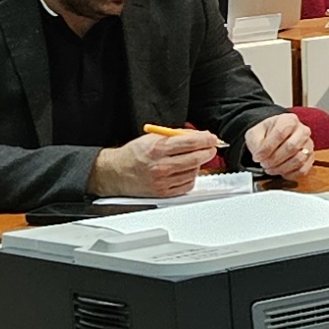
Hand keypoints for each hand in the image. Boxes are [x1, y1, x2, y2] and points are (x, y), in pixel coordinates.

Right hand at [92, 129, 220, 198]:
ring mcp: (163, 181)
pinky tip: (186, 171)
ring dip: (198, 164)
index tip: (212, 138)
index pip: (190, 142)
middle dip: (207, 151)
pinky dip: (190, 177)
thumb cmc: (133, 154)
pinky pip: (187, 185)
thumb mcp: (152, 137)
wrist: (116, 173)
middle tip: (211, 148)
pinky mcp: (164, 193)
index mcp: (158, 148)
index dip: (205, 139)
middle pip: (195, 158)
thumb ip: (174, 136)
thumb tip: (197, 136)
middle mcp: (161, 166)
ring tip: (193, 158)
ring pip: (193, 172)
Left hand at [245, 110, 316, 178]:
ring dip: (281, 168)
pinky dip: (290, 174)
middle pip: (291, 147)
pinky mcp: (310, 158)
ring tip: (270, 169)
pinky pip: (303, 169)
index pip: (280, 134)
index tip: (257, 157)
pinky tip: (280, 172)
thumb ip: (256, 143)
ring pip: (298, 160)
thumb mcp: (254, 134)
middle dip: (274, 159)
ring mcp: (308, 145)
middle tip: (263, 164)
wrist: (273, 136)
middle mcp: (302, 131)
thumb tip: (260, 156)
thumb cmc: (265, 134)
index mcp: (289, 120)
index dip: (267, 148)